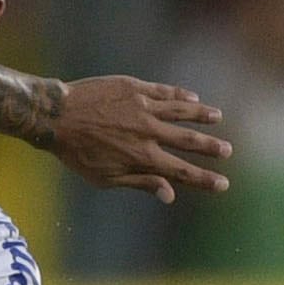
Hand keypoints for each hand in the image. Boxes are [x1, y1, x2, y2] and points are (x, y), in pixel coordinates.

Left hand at [51, 78, 230, 203]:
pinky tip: (192, 98)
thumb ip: (140, 183)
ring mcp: (143, 108)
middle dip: (209, 147)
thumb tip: (169, 195)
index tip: (223, 184)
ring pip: (181, 111)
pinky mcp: (135, 89)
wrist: (56, 116)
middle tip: (227, 150)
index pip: (180, 171)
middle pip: (187, 140)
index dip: (203, 179)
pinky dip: (181, 96)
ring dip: (201, 115)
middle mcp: (147, 132)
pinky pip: (165, 92)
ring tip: (218, 117)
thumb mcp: (105, 178)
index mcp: (141, 157)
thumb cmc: (76, 153)